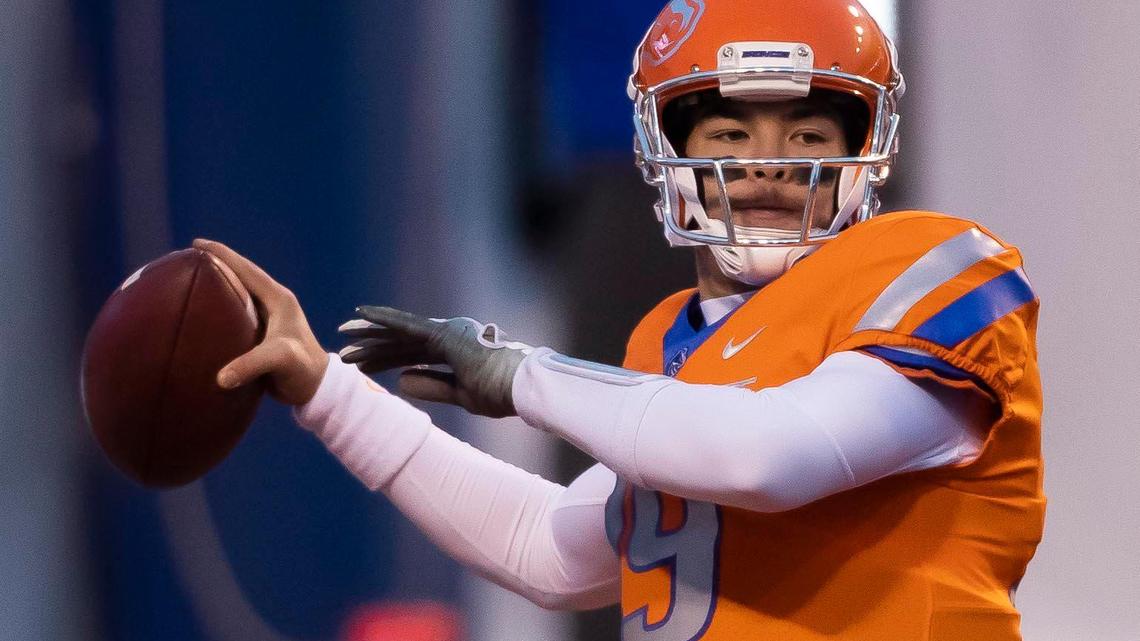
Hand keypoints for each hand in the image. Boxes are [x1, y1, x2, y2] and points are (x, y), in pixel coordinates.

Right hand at [193, 239, 327, 405]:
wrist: (316, 389)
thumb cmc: (302, 369)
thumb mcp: (280, 360)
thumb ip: (252, 364)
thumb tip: (221, 377)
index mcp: (278, 299)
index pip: (247, 269)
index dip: (223, 254)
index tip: (196, 243)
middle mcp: (273, 303)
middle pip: (241, 276)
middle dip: (216, 264)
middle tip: (187, 259)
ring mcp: (268, 318)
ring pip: (238, 293)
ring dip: (217, 284)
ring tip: (191, 280)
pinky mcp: (262, 333)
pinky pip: (236, 312)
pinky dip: (220, 307)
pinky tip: (202, 312)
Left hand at [338, 307, 531, 417]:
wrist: (523, 388)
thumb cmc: (502, 393)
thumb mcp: (461, 395)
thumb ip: (432, 386)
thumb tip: (401, 381)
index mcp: (455, 351)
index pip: (413, 355)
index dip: (387, 360)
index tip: (364, 366)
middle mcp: (449, 337)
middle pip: (402, 342)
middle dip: (373, 345)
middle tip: (346, 348)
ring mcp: (446, 332)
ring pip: (400, 333)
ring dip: (370, 335)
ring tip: (343, 336)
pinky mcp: (443, 333)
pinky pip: (407, 325)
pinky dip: (383, 319)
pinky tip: (362, 314)